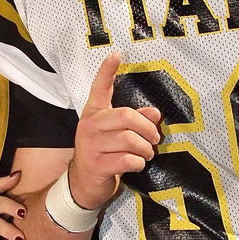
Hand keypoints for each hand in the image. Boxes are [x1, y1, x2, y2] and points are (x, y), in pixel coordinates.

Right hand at [69, 52, 161, 209]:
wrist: (83, 185)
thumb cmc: (104, 153)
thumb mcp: (117, 134)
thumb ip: (135, 121)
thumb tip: (155, 113)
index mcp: (94, 113)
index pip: (99, 87)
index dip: (107, 70)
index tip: (116, 54)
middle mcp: (90, 125)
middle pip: (126, 116)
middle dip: (147, 128)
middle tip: (155, 138)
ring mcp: (90, 145)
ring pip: (129, 140)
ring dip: (145, 149)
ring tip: (147, 153)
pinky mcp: (96, 164)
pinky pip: (127, 159)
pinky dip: (138, 163)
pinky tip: (137, 164)